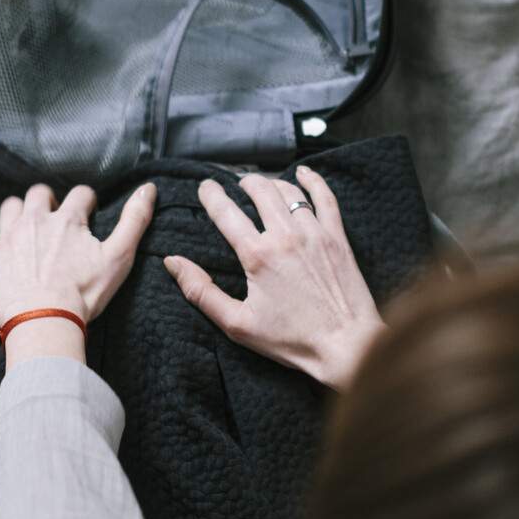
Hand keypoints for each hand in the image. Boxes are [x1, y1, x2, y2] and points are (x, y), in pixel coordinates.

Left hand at [0, 182, 156, 362]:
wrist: (47, 320)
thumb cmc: (85, 293)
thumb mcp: (119, 257)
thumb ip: (135, 220)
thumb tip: (149, 188)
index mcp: (68, 219)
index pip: (80, 194)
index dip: (87, 202)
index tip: (89, 214)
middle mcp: (36, 219)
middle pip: (40, 193)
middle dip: (49, 201)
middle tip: (56, 221)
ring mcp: (10, 237)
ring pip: (9, 207)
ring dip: (17, 212)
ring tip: (26, 228)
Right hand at [165, 166, 384, 389]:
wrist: (346, 346)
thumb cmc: (292, 340)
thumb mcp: (237, 324)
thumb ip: (201, 292)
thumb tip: (173, 263)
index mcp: (257, 255)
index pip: (226, 212)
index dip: (211, 195)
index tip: (205, 187)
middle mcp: (285, 236)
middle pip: (259, 192)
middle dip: (244, 182)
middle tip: (236, 184)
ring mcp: (315, 233)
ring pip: (289, 191)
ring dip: (271, 182)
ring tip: (262, 184)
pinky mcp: (337, 238)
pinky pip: (325, 197)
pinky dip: (313, 180)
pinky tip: (303, 173)